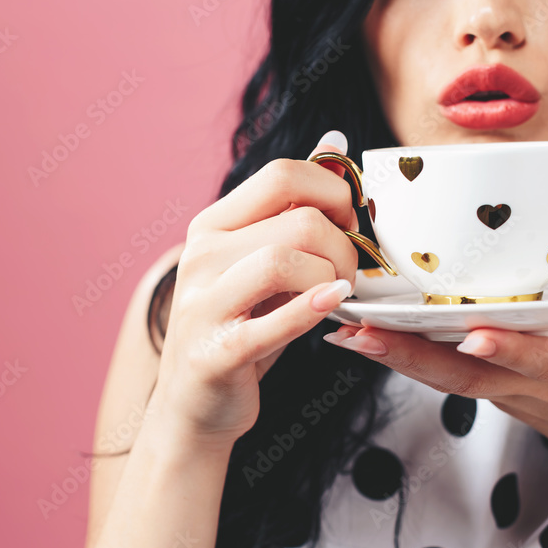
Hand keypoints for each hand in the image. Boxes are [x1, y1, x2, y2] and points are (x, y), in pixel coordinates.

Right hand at [150, 130, 360, 444]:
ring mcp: (201, 304)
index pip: (282, 175)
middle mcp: (200, 256)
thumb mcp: (264, 260)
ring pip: (284, 261)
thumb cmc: (241, 326)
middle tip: (352, 273)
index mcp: (213, 225)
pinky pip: (272, 322)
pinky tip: (334, 305)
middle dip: (344, 245)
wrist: (195, 405)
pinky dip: (312, 310)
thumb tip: (335, 142)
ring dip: (331, 278)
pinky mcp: (215, 352)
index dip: (334, 192)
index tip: (350, 224)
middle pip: (297, 221)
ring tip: (339, 296)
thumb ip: (295, 205)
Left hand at [322, 263, 547, 481]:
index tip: (475, 333)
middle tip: (361, 332)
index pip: (540, 357)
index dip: (511, 348)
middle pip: (465, 372)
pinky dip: (397, 356)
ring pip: (440, 374)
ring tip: (343, 330)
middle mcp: (528, 381)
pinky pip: (435, 372)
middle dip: (413, 356)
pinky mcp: (484, 384)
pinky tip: (358, 335)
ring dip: (392, 355)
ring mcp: (501, 388)